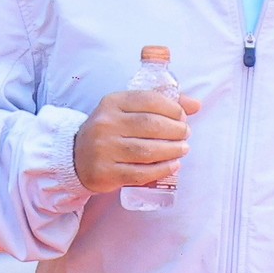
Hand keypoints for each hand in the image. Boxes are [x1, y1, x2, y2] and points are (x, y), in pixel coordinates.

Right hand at [74, 86, 200, 192]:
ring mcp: (104, 149)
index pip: (148, 100)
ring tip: (183, 149)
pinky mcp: (106, 172)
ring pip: (146, 151)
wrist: (77, 157)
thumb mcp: (128, 111)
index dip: (172, 108)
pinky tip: (173, 165)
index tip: (183, 116)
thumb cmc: (111, 131)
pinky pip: (140, 173)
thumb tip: (196, 105)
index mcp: (112, 102)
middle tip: (185, 134)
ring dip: (171, 150)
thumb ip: (160, 105)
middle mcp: (106, 124)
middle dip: (175, 130)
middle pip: (150, 125)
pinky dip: (161, 170)